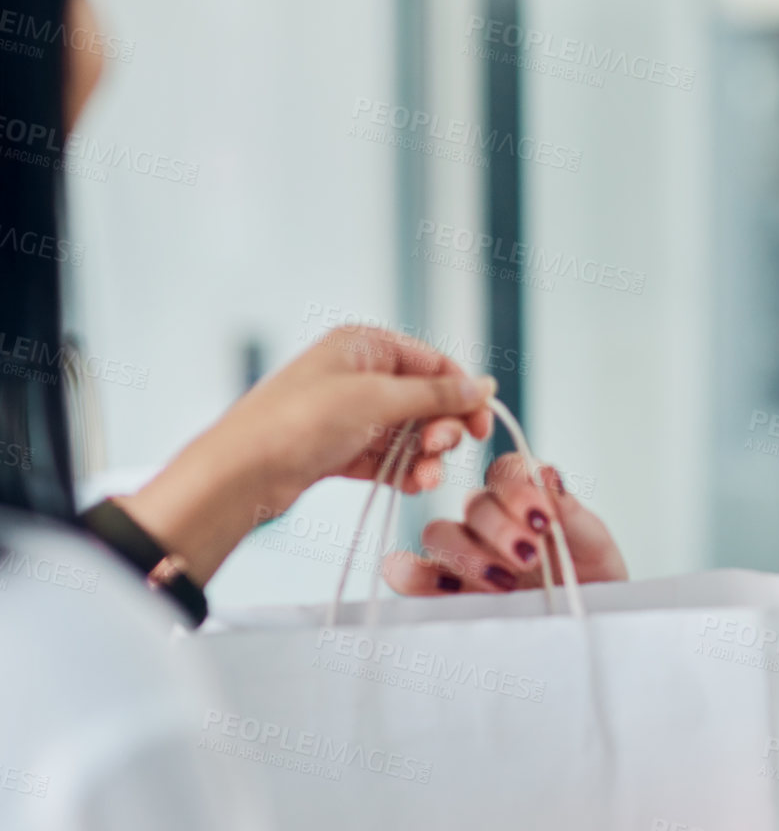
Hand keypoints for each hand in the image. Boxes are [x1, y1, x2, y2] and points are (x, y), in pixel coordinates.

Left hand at [116, 326, 496, 583]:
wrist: (242, 473)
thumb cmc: (299, 422)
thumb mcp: (378, 399)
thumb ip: (437, 394)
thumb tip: (484, 385)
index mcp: (364, 346)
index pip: (434, 363)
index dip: (463, 393)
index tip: (482, 425)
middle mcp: (359, 375)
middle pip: (426, 400)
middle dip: (441, 428)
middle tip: (440, 449)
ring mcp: (350, 414)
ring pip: (410, 434)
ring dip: (426, 456)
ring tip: (426, 477)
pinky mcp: (342, 450)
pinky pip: (389, 458)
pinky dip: (406, 471)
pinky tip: (413, 485)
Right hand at [383, 451, 627, 593]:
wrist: (593, 622)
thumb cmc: (594, 581)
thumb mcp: (594, 547)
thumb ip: (572, 514)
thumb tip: (547, 475)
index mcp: (525, 498)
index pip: (504, 470)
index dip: (516, 488)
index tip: (542, 519)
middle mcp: (490, 521)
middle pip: (473, 506)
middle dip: (499, 528)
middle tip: (530, 557)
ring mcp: (465, 555)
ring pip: (439, 534)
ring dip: (466, 554)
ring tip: (504, 584)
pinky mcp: (446, 591)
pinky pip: (411, 574)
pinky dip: (413, 575)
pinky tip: (442, 587)